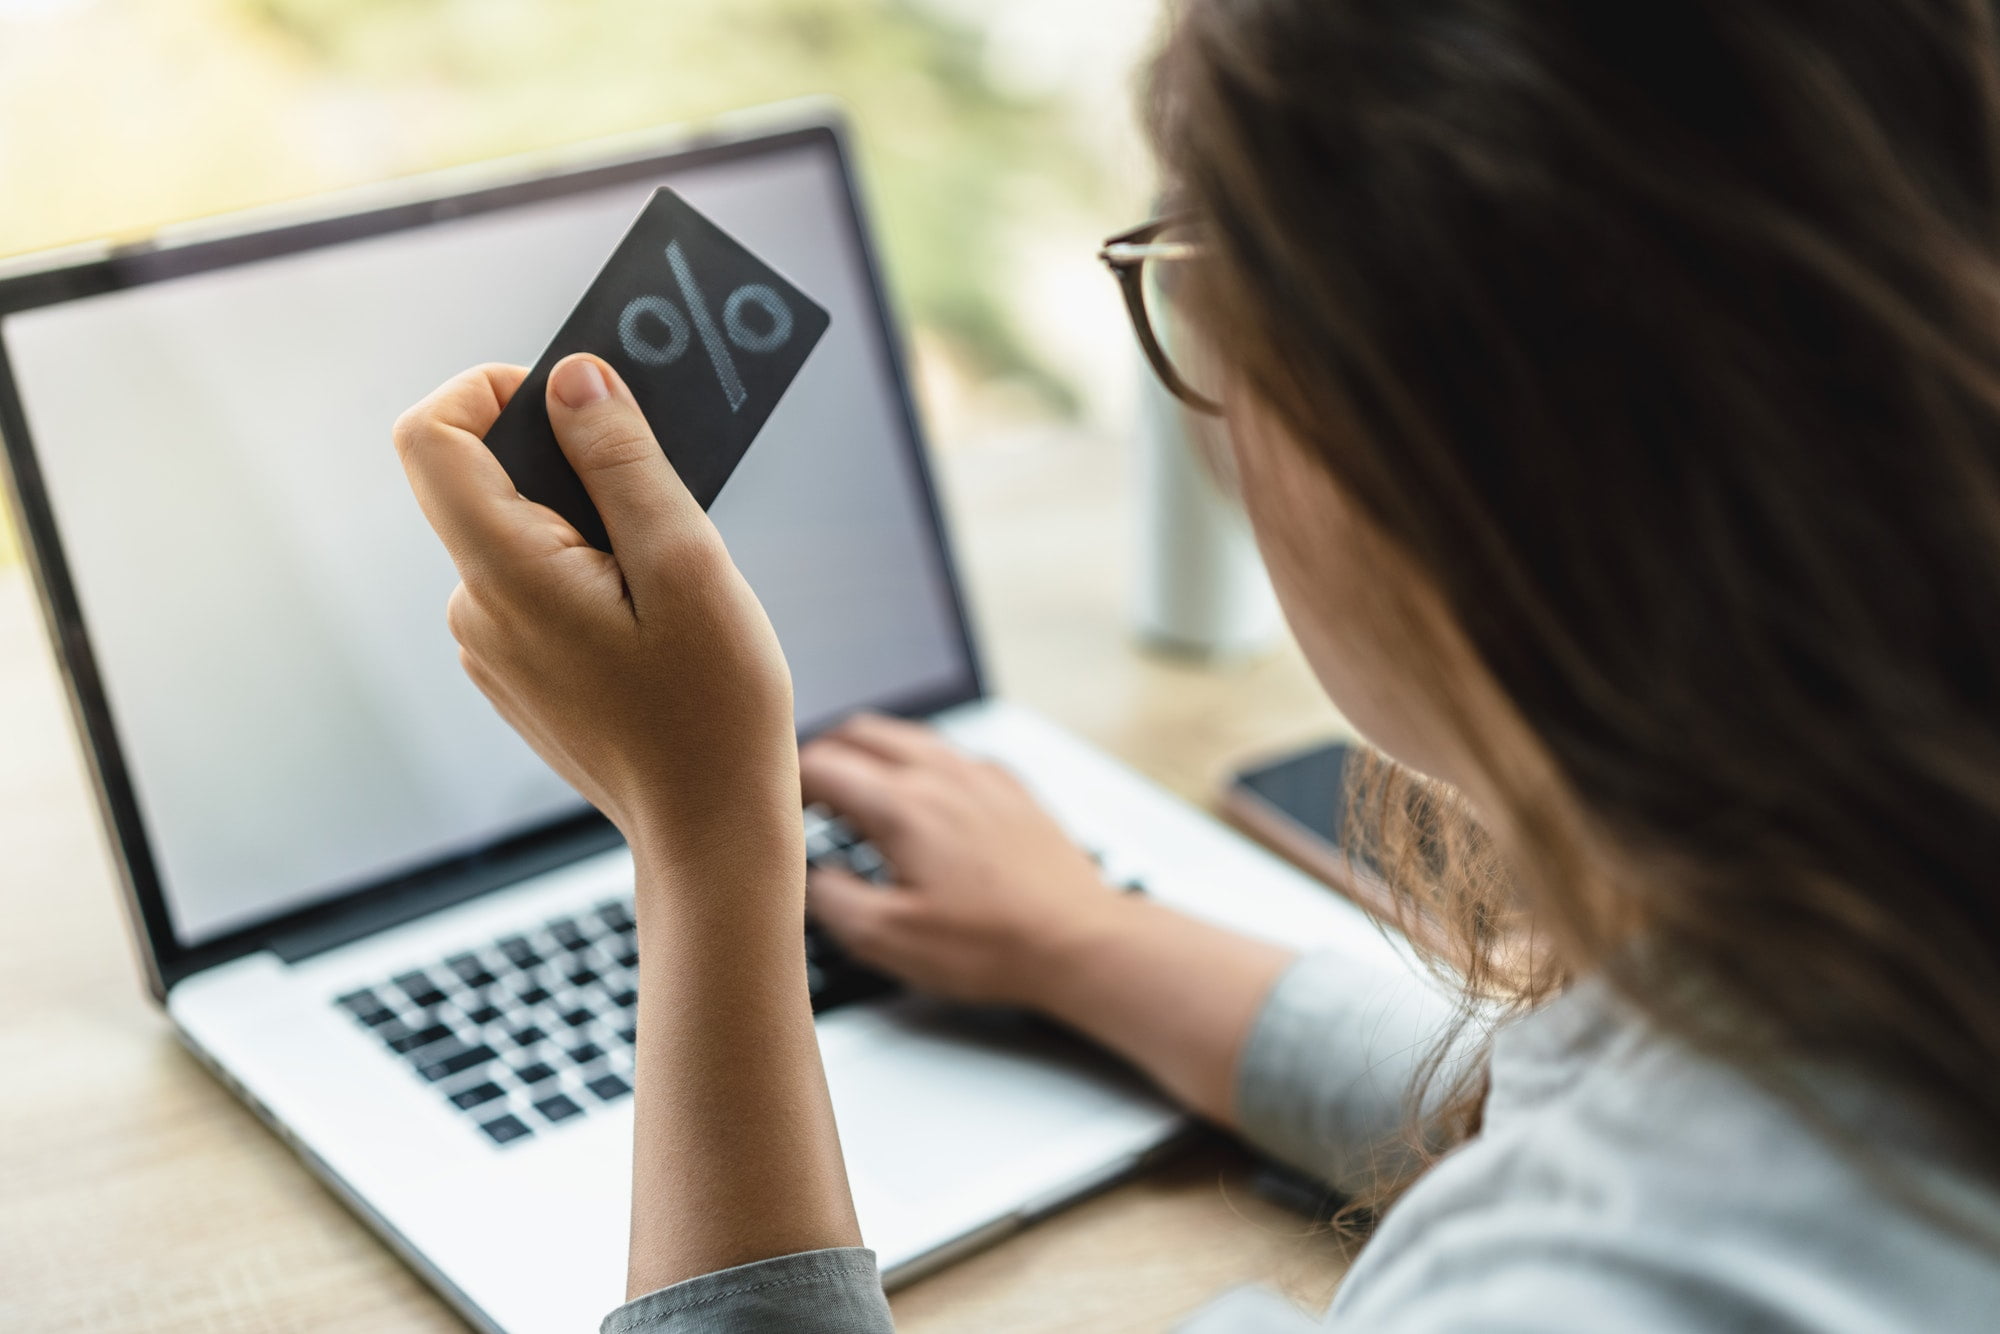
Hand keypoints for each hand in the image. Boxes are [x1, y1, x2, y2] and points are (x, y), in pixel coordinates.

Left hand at [393, 356, 800, 884]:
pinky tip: (653, 624)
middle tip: (660, 502)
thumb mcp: (685, 563)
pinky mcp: (519, 673)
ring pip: (523, 537)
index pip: (431, 436)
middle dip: (573, 467)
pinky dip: (591, 576)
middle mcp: (476, 608)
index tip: (574, 402)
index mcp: (505, 574)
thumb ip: (621, 461)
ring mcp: (491, 648)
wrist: (711, 830)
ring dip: (594, 529)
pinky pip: (538, 588)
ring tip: (669, 587)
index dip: (490, 391)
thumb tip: (571, 378)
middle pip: (488, 481)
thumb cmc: (713, 710)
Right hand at [799, 713, 1127, 1006]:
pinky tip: (921, 800)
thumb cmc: (993, 945)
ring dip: (870, 754)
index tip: (774, 804)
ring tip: (854, 791)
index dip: (784, 780)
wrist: (1079, 941)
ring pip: (908, 735)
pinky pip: (950, 753)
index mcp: (904, 805)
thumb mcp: (889, 940)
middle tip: (803, 789)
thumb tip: (809, 874)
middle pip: (862, 731)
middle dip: (823, 753)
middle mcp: (942, 774)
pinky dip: (917, 763)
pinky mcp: (1012, 787)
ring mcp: (981, 775)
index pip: (821, 763)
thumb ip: (831, 899)